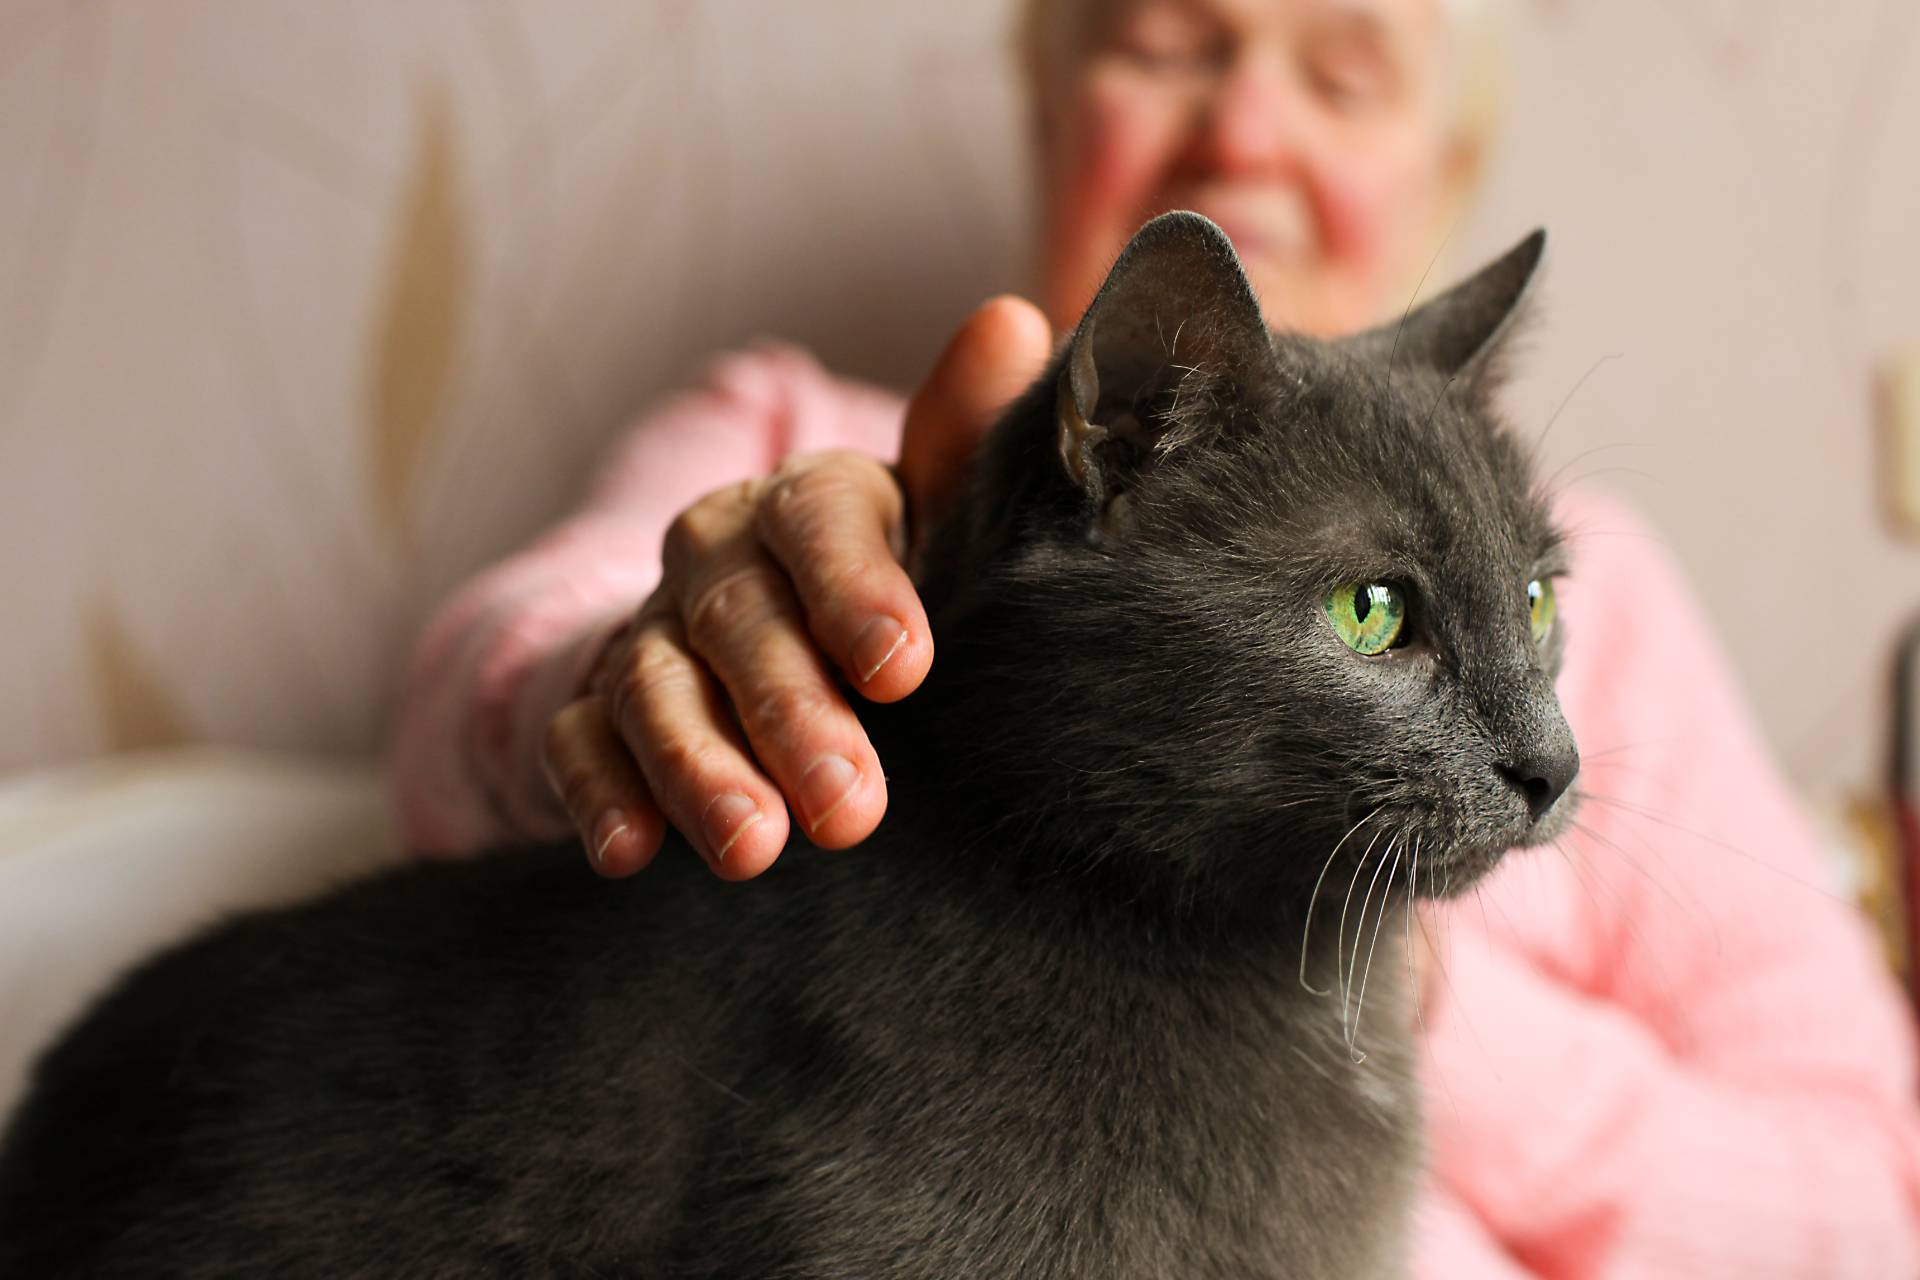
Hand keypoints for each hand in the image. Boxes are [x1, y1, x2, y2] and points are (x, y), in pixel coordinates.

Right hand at [542, 297, 1052, 878]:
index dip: (856, 591)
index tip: (903, 670)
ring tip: (752, 849)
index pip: (820, 521)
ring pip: (655, 685)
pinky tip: (629, 853)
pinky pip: (578, 741)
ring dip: (697, 767)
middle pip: (741, 620)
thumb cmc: (883, 581)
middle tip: (848, 806)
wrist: (768, 627)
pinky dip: (599, 793)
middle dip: (790, 712)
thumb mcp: (934, 515)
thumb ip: (964, 440)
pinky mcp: (593, 705)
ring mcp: (648, 631)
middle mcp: (715, 555)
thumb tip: (1012, 323)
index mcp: (805, 500)